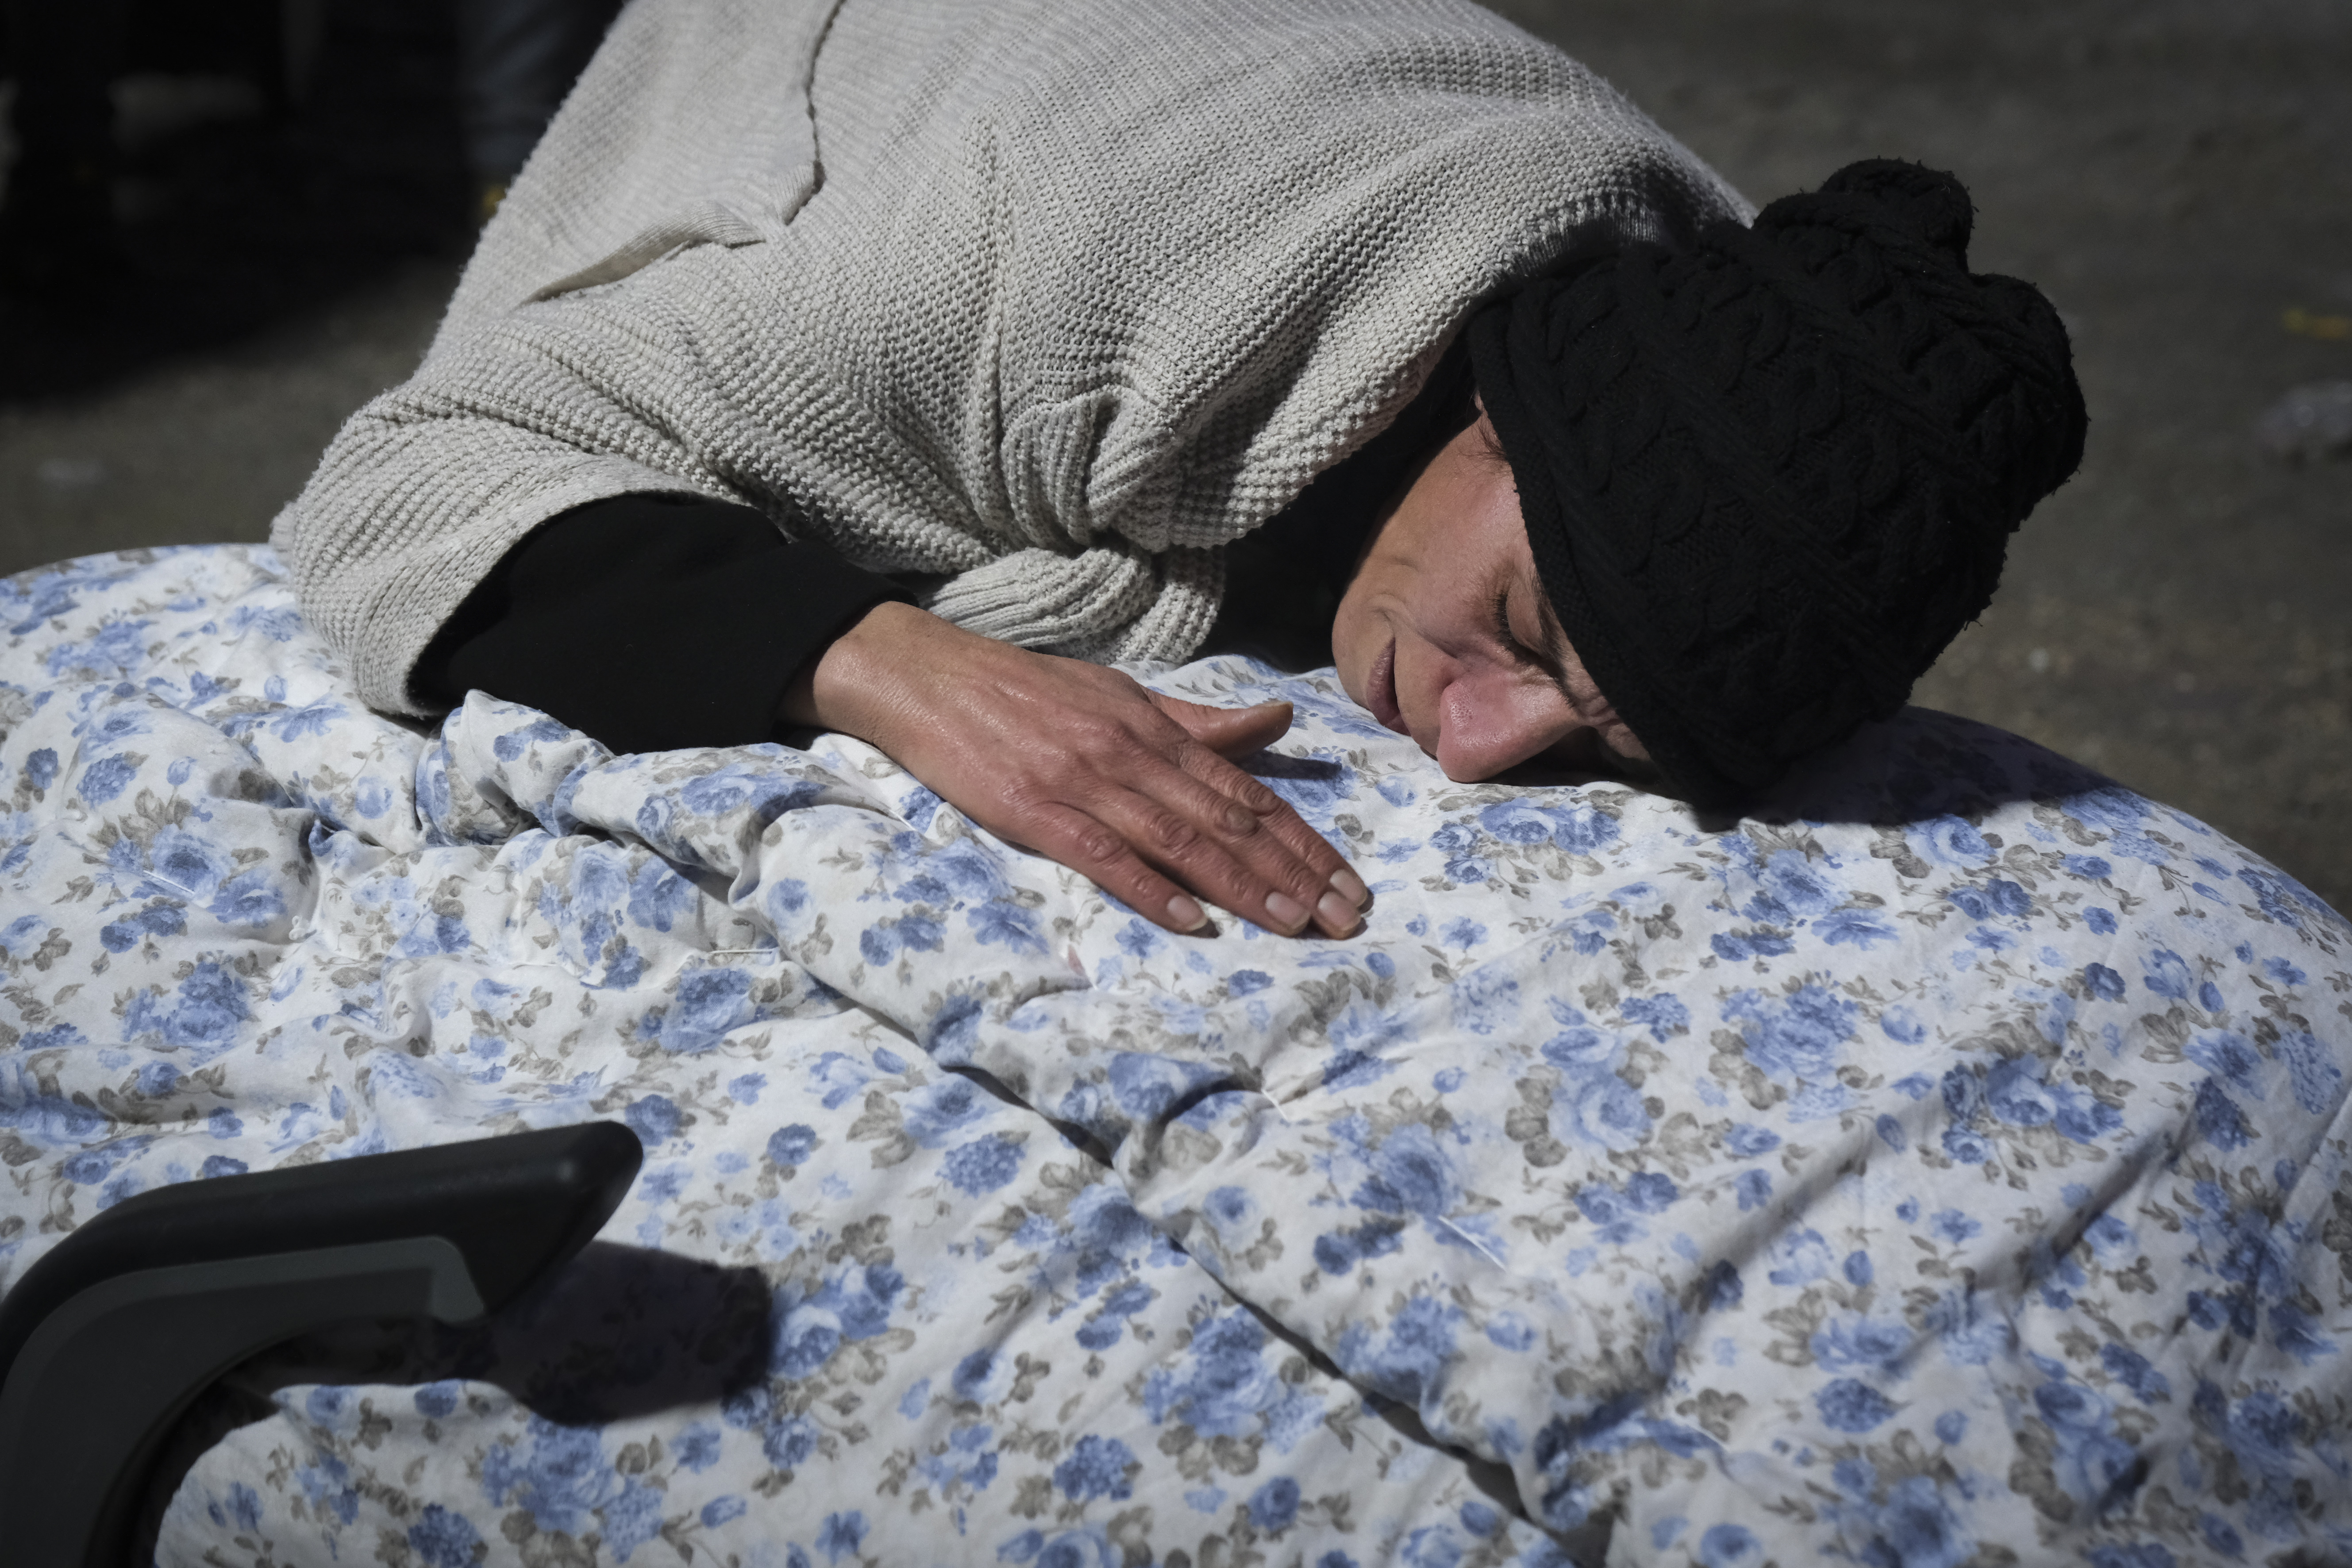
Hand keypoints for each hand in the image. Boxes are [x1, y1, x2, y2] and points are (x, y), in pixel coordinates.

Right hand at [780, 601, 1370, 936]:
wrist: (927, 676)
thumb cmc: (1027, 690)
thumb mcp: (1122, 696)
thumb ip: (1199, 723)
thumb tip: (1277, 719)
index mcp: (1155, 729)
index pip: (1247, 793)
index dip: (1303, 839)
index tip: (1349, 881)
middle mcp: (1130, 754)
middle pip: (1228, 821)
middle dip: (1294, 872)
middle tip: (1346, 919)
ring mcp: (1083, 783)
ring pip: (1179, 840)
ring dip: (1242, 884)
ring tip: (1294, 923)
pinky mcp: (1034, 809)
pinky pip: (1102, 854)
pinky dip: (1148, 887)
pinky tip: (1190, 919)